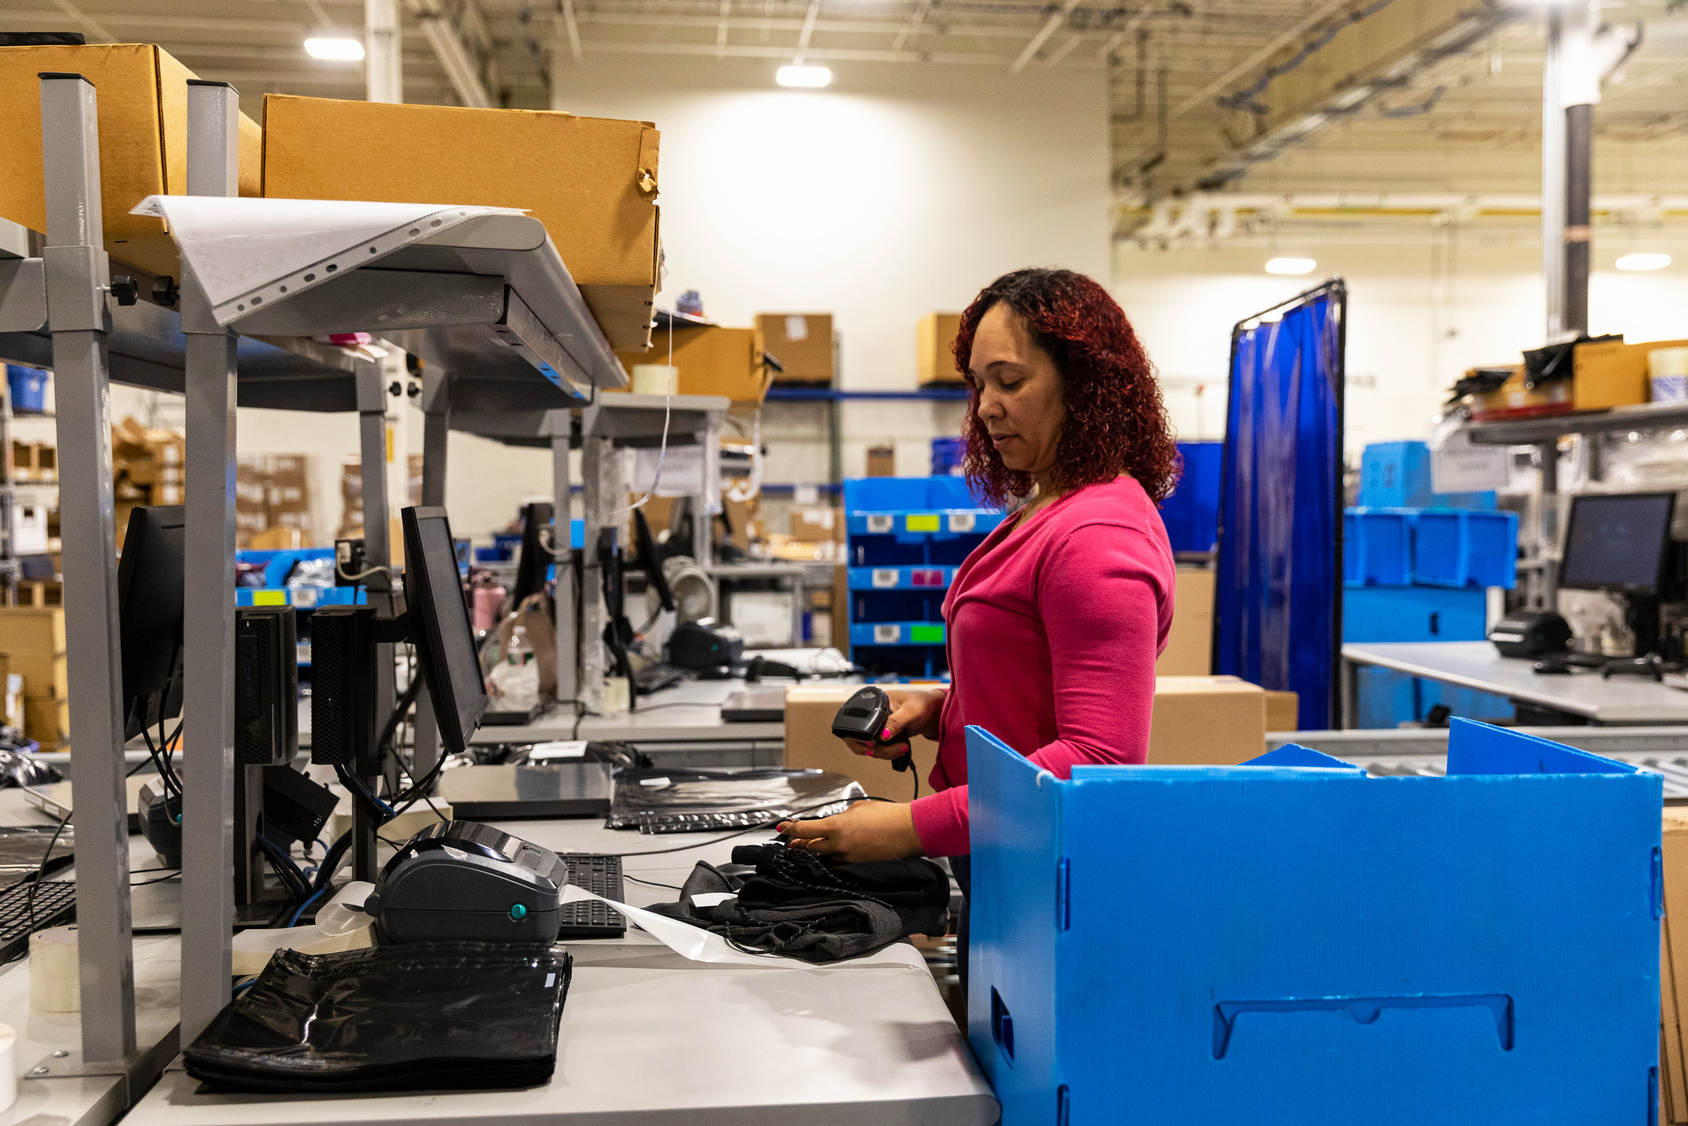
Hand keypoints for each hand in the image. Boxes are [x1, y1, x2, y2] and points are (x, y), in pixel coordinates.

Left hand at [777, 801, 922, 862]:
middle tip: (793, 841)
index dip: (791, 829)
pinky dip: (833, 856)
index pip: (805, 830)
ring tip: (809, 847)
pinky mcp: (857, 864)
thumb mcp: (858, 808)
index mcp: (835, 827)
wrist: (907, 831)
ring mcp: (847, 857)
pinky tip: (832, 853)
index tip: (782, 828)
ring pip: (824, 856)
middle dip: (800, 843)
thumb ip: (842, 816)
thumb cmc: (886, 815)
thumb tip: (836, 822)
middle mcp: (838, 845)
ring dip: (815, 851)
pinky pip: (839, 861)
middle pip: (810, 847)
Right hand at [843, 688, 944, 761]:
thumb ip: (896, 722)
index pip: (859, 723)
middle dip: (876, 749)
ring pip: (869, 747)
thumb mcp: (910, 711)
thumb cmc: (922, 704)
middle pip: (860, 739)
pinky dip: (888, 753)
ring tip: (902, 748)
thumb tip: (882, 736)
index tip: (875, 745)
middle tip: (894, 750)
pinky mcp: (883, 736)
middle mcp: (871, 716)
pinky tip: (900, 750)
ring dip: (884, 753)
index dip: (864, 736)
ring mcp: (877, 727)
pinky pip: (878, 749)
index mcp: (873, 704)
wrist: (932, 713)